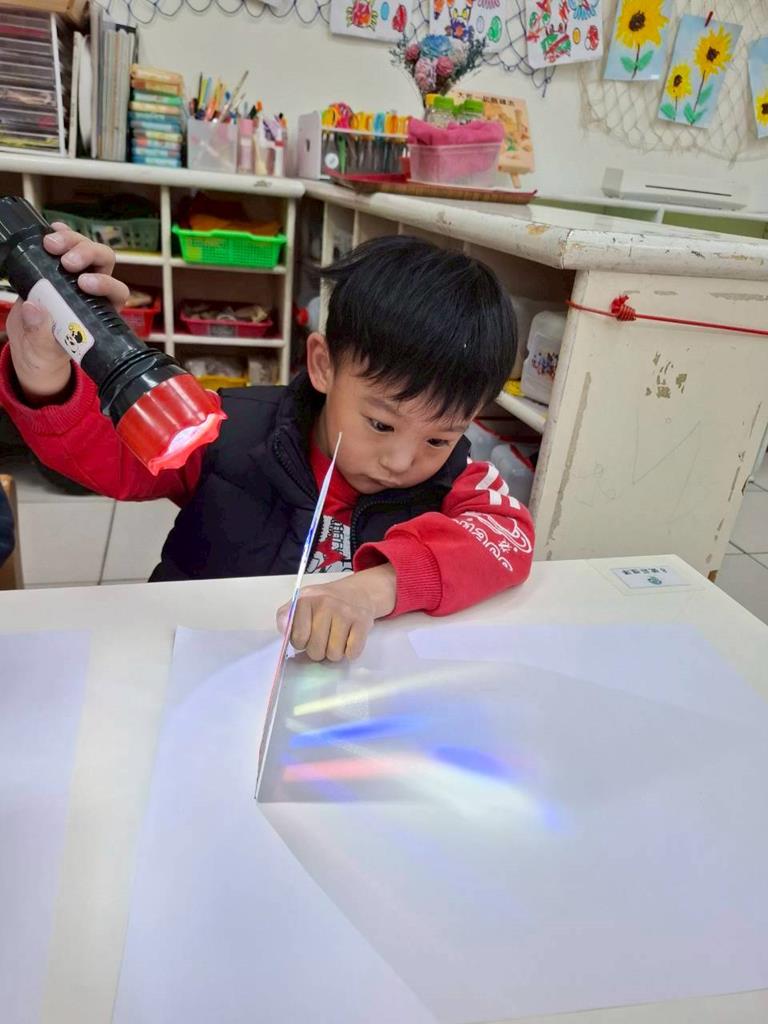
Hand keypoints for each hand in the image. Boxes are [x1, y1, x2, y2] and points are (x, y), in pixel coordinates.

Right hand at [6, 224, 128, 403]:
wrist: (28, 342)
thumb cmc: (45, 349)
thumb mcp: (42, 350)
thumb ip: (41, 334)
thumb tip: (36, 310)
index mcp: (102, 311)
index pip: (117, 291)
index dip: (105, 284)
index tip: (85, 284)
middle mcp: (94, 288)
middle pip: (104, 261)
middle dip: (88, 254)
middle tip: (67, 261)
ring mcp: (76, 273)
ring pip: (85, 247)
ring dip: (72, 241)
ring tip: (50, 244)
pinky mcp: (57, 265)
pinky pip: (65, 244)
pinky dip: (60, 233)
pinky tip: (51, 230)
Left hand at [277, 564, 396, 662]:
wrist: (357, 592)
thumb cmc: (325, 603)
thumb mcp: (301, 603)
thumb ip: (286, 617)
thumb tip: (284, 630)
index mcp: (306, 599)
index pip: (298, 638)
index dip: (300, 643)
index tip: (306, 637)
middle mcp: (325, 604)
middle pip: (315, 650)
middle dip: (318, 650)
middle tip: (323, 639)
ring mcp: (345, 612)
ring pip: (334, 654)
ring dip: (334, 653)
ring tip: (335, 639)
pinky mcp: (362, 621)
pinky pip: (352, 652)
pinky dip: (350, 652)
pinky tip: (348, 639)